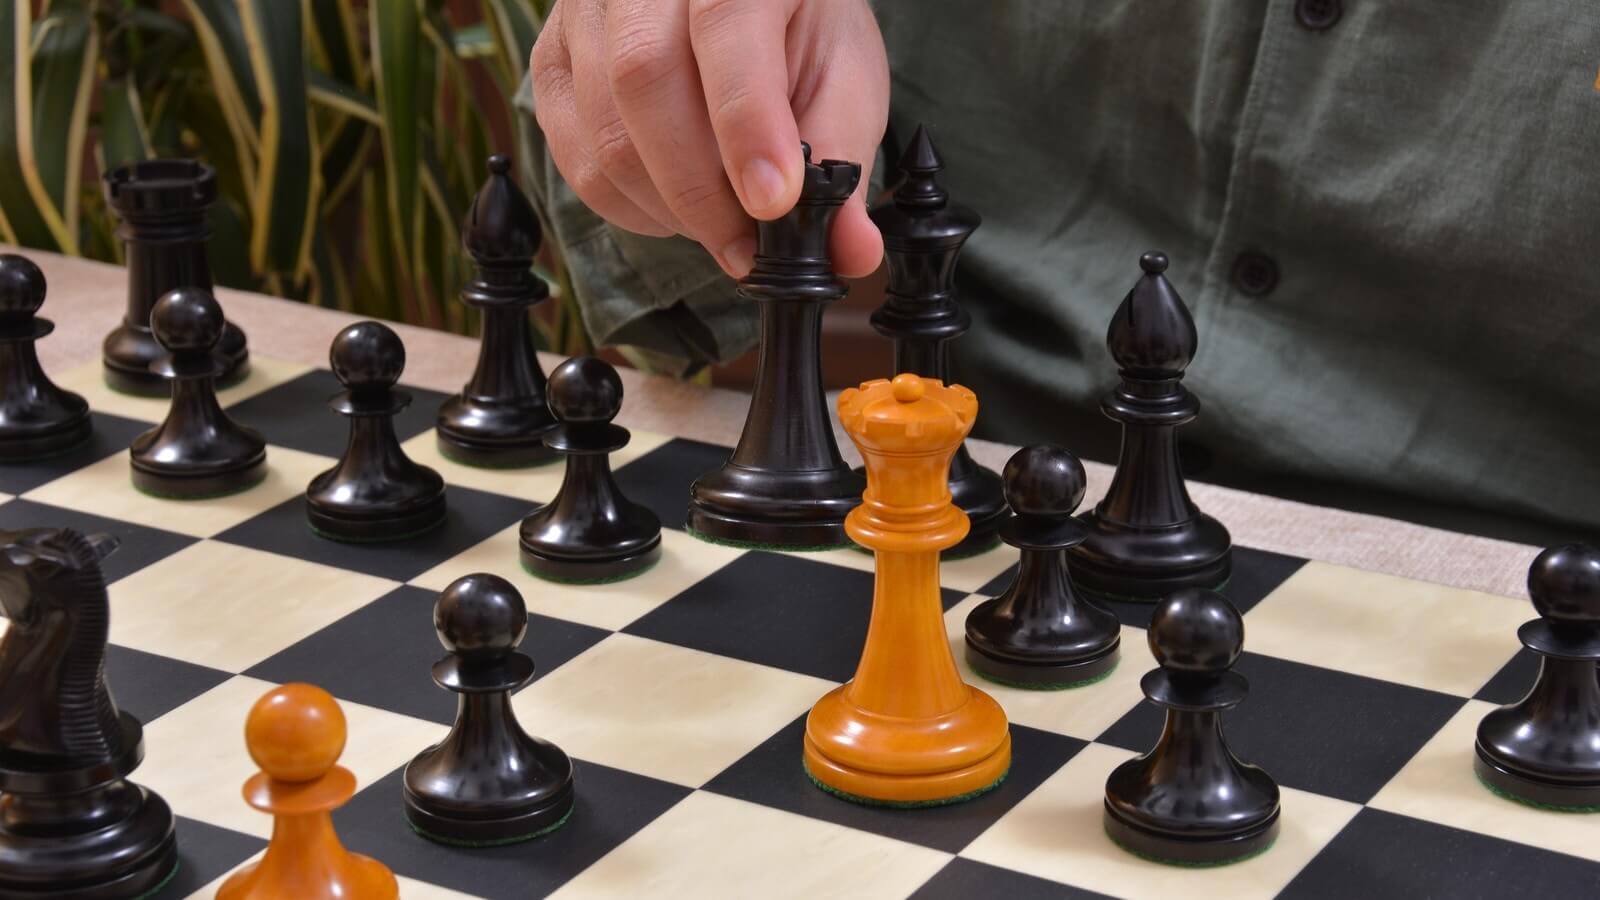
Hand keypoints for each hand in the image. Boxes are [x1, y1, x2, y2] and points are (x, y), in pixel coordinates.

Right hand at [531, 0, 888, 278]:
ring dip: (667, 208)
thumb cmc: (792, 30)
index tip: (772, 203)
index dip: (745, 123)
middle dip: (700, 190)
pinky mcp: (553, 62)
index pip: (725, 26)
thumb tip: (850, 249)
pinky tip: (673, 205)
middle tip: (747, 247)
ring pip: (605, 131)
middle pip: (644, 79)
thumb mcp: (841, 76)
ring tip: (721, 222)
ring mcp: (586, 14)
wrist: (738, 1)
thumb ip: (841, 155)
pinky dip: (629, 206)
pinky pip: (576, 158)